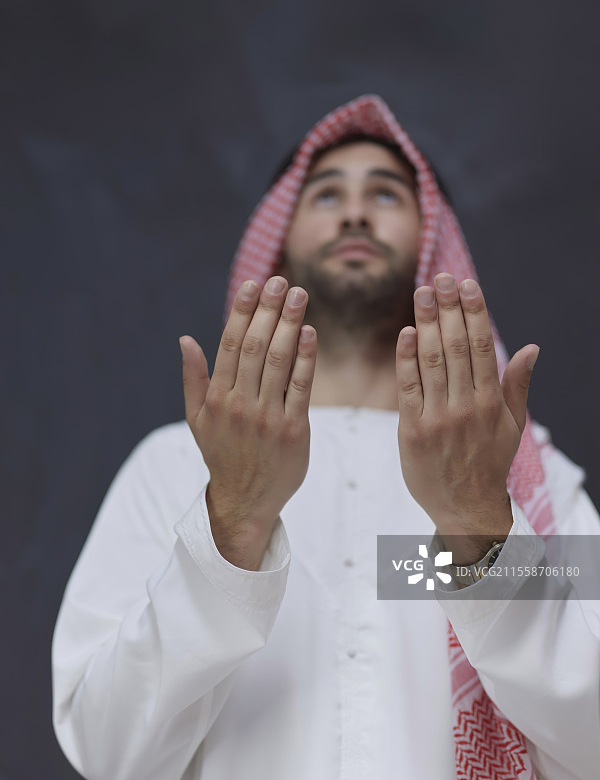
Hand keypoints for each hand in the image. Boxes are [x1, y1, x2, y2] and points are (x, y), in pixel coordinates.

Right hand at [179, 276, 316, 569]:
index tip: (254, 285)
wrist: (245, 501)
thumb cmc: (222, 454)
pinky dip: (305, 358)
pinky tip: (309, 333)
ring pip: (279, 361)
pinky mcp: (294, 430)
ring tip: (298, 296)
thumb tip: (186, 339)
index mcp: (217, 398)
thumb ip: (193, 378)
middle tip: (281, 282)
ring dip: (289, 324)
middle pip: (257, 346)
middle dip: (269, 310)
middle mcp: (240, 404)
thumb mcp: (197, 419)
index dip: (243, 311)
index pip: (231, 344)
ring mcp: (267, 417)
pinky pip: (301, 387)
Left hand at [395, 273, 538, 560]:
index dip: (474, 312)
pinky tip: (406, 333)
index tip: (467, 284)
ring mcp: (439, 417)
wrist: (465, 506)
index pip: (481, 346)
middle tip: (440, 277)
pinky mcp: (413, 429)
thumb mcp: (513, 426)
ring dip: (427, 323)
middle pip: (456, 347)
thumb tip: (531, 347)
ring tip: (423, 293)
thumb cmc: (489, 461)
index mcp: (491, 401)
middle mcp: (466, 405)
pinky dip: (406, 359)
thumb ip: (517, 385)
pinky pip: (409, 388)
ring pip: (432, 361)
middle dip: (449, 308)